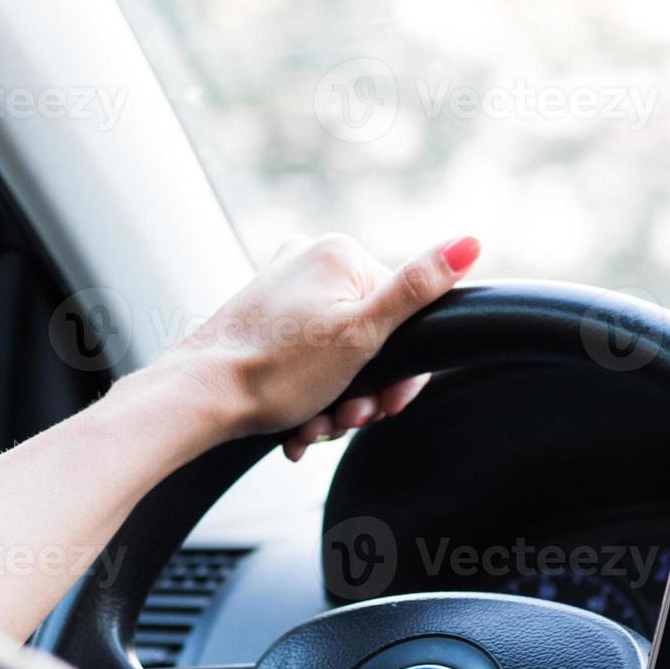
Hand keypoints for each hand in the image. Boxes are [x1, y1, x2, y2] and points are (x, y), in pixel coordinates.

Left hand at [165, 233, 480, 459]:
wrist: (197, 401)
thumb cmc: (275, 371)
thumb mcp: (362, 334)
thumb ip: (418, 288)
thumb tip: (472, 241)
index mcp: (340, 253)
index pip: (405, 313)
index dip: (403, 371)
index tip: (386, 405)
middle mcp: (309, 260)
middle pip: (372, 337)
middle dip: (364, 390)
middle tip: (345, 419)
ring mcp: (283, 289)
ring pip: (339, 355)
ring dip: (336, 402)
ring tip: (314, 427)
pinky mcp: (263, 319)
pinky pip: (306, 361)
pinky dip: (308, 397)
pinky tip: (298, 425)